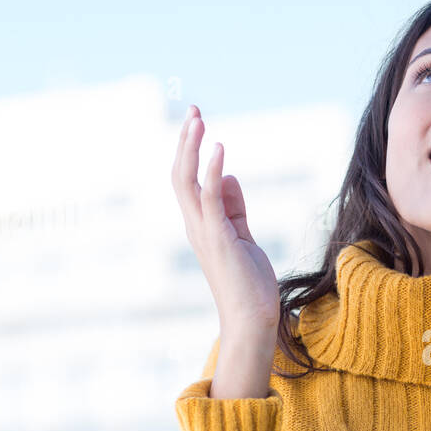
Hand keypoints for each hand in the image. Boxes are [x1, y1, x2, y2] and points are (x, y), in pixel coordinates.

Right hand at [171, 105, 280, 339]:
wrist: (252, 319)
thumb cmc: (248, 283)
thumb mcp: (242, 236)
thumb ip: (233, 207)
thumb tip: (226, 175)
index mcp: (200, 224)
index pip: (187, 180)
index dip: (190, 150)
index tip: (198, 123)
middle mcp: (195, 225)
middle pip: (179, 175)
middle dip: (185, 141)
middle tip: (194, 111)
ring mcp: (204, 232)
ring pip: (185, 182)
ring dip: (190, 148)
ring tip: (198, 120)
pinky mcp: (219, 238)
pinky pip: (209, 199)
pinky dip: (211, 171)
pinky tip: (218, 149)